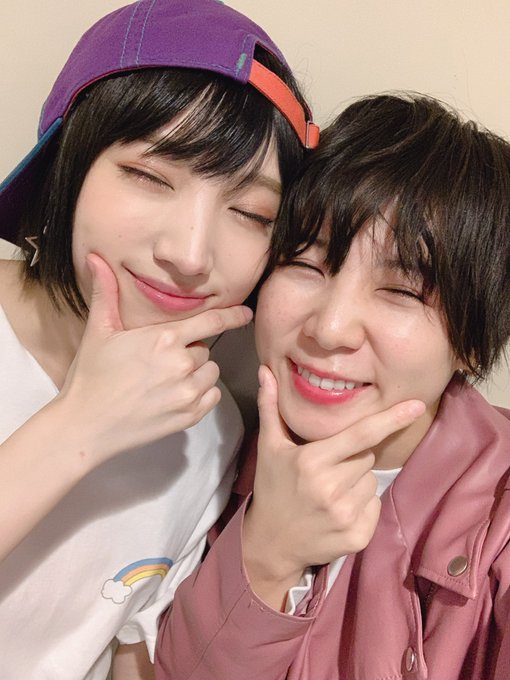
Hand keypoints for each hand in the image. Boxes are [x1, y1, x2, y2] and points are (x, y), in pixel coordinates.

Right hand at [55, 254, 251, 465]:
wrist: (86, 424)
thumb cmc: (91, 376)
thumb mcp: (99, 330)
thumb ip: (105, 292)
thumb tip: (95, 258)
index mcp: (165, 338)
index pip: (212, 322)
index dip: (233, 316)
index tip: (246, 313)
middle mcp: (182, 364)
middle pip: (205, 349)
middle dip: (190, 350)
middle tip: (160, 360)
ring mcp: (188, 392)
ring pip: (211, 372)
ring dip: (197, 372)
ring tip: (167, 378)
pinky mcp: (189, 416)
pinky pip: (212, 396)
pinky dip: (201, 394)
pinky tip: (176, 394)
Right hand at [242, 365, 424, 599]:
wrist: (271, 543)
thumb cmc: (272, 487)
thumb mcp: (269, 447)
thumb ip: (270, 406)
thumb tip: (265, 370)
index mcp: (312, 462)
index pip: (360, 435)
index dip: (390, 419)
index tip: (416, 405)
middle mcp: (331, 489)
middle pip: (367, 456)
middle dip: (353, 457)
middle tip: (328, 468)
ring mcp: (345, 515)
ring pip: (372, 481)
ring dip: (357, 481)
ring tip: (329, 492)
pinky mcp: (357, 537)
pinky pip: (375, 505)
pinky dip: (362, 505)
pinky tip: (337, 511)